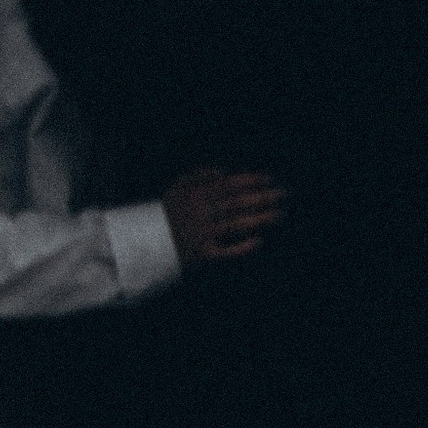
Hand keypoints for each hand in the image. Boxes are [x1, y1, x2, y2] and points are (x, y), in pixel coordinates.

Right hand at [161, 166, 286, 266]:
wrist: (145, 245)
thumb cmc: (164, 214)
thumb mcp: (175, 189)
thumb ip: (197, 176)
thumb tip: (223, 171)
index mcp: (193, 195)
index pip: (228, 185)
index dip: (250, 181)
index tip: (269, 179)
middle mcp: (200, 214)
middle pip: (236, 204)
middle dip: (261, 198)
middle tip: (282, 194)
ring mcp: (202, 235)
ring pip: (236, 225)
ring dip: (259, 219)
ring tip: (278, 214)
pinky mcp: (203, 256)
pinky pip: (227, 251)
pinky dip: (242, 246)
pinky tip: (258, 241)